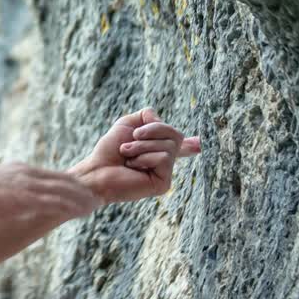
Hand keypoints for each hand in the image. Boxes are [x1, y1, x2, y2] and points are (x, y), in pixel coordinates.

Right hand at [0, 162, 101, 225]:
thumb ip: (9, 191)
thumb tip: (15, 201)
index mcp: (18, 170)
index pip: (51, 175)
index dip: (70, 183)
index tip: (84, 190)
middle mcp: (25, 173)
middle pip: (61, 179)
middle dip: (81, 189)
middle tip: (98, 198)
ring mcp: (25, 184)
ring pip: (62, 188)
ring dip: (81, 197)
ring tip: (96, 204)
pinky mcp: (23, 198)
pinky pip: (53, 201)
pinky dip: (70, 205)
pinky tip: (82, 211)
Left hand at [71, 108, 200, 204]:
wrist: (97, 169)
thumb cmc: (110, 149)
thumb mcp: (128, 124)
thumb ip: (147, 116)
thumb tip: (163, 123)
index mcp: (156, 148)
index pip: (180, 145)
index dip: (191, 145)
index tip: (200, 144)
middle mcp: (164, 160)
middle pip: (175, 134)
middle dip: (151, 130)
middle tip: (132, 139)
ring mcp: (165, 172)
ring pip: (169, 145)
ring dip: (142, 145)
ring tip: (128, 155)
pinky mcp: (164, 183)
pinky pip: (164, 158)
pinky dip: (145, 157)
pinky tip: (134, 167)